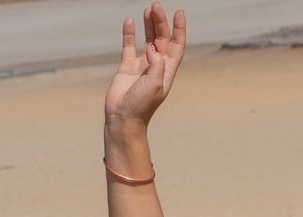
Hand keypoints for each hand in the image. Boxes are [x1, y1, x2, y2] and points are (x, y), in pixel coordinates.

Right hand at [105, 5, 186, 128]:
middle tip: (156, 7)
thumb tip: (153, 47)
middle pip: (162, 39)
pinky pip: (129, 46)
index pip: (177, 46)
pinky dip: (129, 33)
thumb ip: (157, 64)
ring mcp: (141, 66)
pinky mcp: (126, 67)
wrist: (123, 119)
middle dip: (161, 22)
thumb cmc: (141, 106)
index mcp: (166, 71)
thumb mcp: (155, 85)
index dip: (179, 29)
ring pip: (147, 39)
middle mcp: (155, 67)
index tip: (179, 13)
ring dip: (149, 25)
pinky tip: (130, 21)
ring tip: (148, 10)